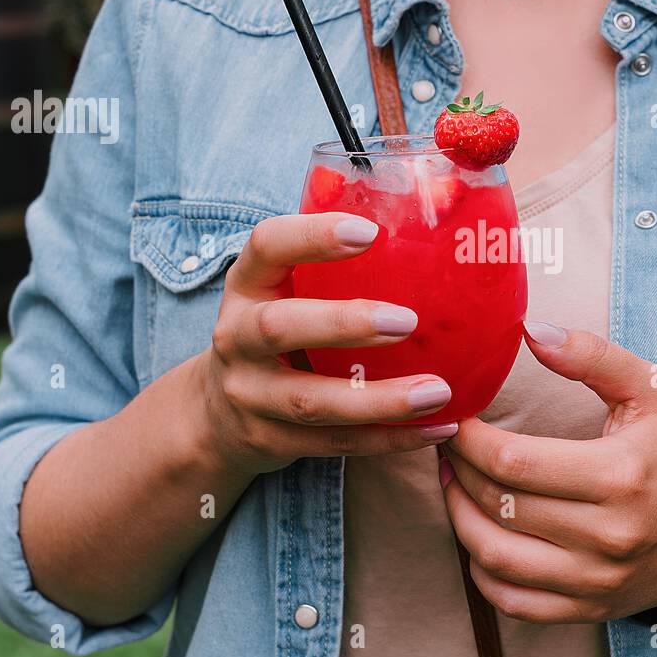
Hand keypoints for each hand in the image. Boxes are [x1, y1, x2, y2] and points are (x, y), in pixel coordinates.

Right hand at [193, 213, 457, 475]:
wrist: (216, 413)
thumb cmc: (278, 329)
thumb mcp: (285, 290)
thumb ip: (335, 266)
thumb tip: (440, 213)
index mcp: (246, 284)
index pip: (266, 246)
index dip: (312, 236)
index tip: (369, 231)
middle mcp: (236, 337)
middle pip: (279, 328)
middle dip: (344, 324)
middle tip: (407, 320)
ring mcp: (249, 395)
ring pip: (311, 402)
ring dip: (379, 399)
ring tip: (438, 391)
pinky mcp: (271, 441)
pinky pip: (335, 444)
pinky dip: (389, 439)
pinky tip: (438, 427)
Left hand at [437, 323, 656, 623]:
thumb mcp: (649, 390)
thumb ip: (591, 355)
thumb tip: (530, 331)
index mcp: (619, 475)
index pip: (513, 461)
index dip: (468, 438)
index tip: (458, 418)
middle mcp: (608, 535)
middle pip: (499, 504)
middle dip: (458, 469)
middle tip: (448, 444)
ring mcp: (596, 579)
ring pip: (495, 556)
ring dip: (458, 517)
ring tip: (454, 483)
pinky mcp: (588, 609)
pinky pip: (513, 602)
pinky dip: (481, 571)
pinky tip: (479, 534)